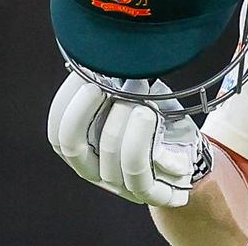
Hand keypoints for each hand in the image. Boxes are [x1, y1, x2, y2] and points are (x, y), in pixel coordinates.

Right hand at [46, 72, 212, 206]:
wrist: (191, 162)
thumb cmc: (159, 129)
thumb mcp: (135, 103)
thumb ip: (118, 87)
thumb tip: (105, 54)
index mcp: (84, 151)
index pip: (57, 132)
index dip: (65, 102)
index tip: (82, 72)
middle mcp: (95, 170)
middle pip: (70, 143)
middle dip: (82, 109)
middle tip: (99, 83)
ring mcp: (119, 185)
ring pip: (110, 149)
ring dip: (122, 116)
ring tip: (138, 94)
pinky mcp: (147, 192)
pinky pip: (136, 168)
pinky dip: (139, 138)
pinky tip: (147, 113)